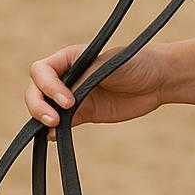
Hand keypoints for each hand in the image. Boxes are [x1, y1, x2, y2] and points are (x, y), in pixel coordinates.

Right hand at [24, 42, 170, 138]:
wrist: (159, 79)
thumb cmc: (136, 62)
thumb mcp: (110, 65)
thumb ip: (87, 79)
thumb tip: (65, 103)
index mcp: (70, 58)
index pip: (42, 71)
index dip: (48, 86)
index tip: (69, 100)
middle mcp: (68, 76)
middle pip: (36, 90)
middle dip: (38, 105)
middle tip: (53, 120)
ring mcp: (74, 97)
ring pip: (44, 108)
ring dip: (42, 118)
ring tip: (54, 129)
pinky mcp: (84, 114)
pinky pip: (60, 125)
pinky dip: (53, 132)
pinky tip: (56, 137)